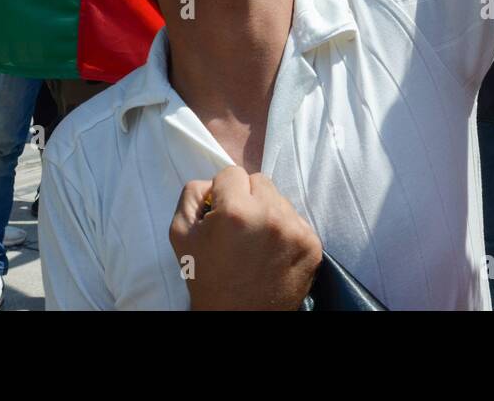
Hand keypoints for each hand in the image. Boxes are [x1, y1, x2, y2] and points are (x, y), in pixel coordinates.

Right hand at [170, 166, 321, 310]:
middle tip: (238, 228)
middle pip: (260, 181)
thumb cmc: (207, 279)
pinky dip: (284, 231)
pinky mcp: (312, 245)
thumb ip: (192, 195)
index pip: (232, 173)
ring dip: (267, 213)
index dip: (223, 192)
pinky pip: (297, 220)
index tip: (221, 214)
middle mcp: (269, 216)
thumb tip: (213, 181)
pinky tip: (271, 252)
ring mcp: (295, 231)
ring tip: (254, 243)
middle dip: (247, 198)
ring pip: (280, 200)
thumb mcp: (181, 235)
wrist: (238, 320)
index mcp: (236, 211)